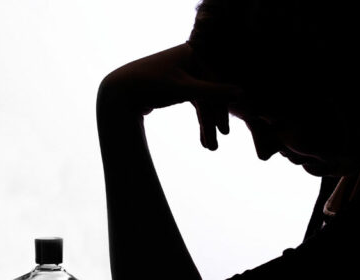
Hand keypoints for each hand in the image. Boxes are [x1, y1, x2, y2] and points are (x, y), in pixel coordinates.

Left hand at [99, 43, 240, 149]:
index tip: (224, 130)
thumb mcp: (185, 89)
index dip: (222, 108)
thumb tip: (241, 93)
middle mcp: (192, 60)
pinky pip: (196, 103)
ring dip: (207, 125)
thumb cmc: (151, 85)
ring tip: (210, 148)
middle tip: (218, 142)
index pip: (217, 81)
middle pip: (211, 93)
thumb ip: (214, 92)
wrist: (118, 92)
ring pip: (204, 102)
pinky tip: (203, 140)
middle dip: (213, 121)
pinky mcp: (179, 85)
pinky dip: (200, 121)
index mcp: (194, 52)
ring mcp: (186, 73)